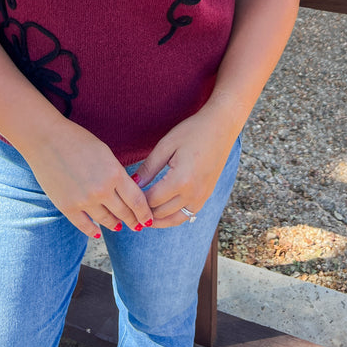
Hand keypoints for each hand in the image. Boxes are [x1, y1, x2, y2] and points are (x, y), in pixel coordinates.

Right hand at [24, 120, 153, 237]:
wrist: (45, 138)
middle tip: (137, 226)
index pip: (137, 200)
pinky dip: (93, 231)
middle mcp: (102, 190)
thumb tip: (126, 192)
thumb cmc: (77, 140)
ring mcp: (84, 201)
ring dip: (115, 225)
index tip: (148, 218)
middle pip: (124, 213)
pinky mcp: (67, 207)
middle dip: (133, 220)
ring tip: (119, 226)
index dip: (144, 212)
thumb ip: (117, 173)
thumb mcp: (105, 153)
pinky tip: (98, 232)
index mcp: (115, 173)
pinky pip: (84, 226)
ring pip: (106, 221)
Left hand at [134, 108, 236, 227]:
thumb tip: (134, 183)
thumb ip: (149, 167)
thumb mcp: (166, 145)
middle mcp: (193, 194)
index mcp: (180, 181)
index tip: (124, 197)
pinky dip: (173, 216)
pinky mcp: (207, 195)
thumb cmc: (193, 131)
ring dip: (159, 220)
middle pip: (161, 213)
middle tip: (129, 209)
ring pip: (175, 219)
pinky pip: (188, 215)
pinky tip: (162, 211)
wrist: (221, 126)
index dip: (136, 200)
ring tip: (143, 215)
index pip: (151, 200)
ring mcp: (202, 197)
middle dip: (144, 212)